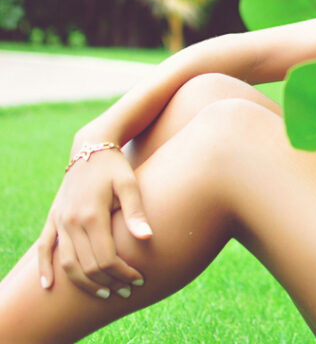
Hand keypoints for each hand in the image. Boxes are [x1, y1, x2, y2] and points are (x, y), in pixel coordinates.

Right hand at [37, 147, 151, 297]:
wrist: (90, 148)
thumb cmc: (115, 167)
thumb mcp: (130, 184)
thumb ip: (136, 212)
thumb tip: (147, 239)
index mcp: (92, 215)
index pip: (105, 258)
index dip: (122, 273)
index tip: (139, 279)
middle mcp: (71, 222)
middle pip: (87, 266)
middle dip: (109, 282)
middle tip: (128, 290)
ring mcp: (59, 221)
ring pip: (67, 264)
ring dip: (85, 283)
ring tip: (106, 293)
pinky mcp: (53, 219)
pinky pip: (44, 248)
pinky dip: (44, 268)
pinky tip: (48, 286)